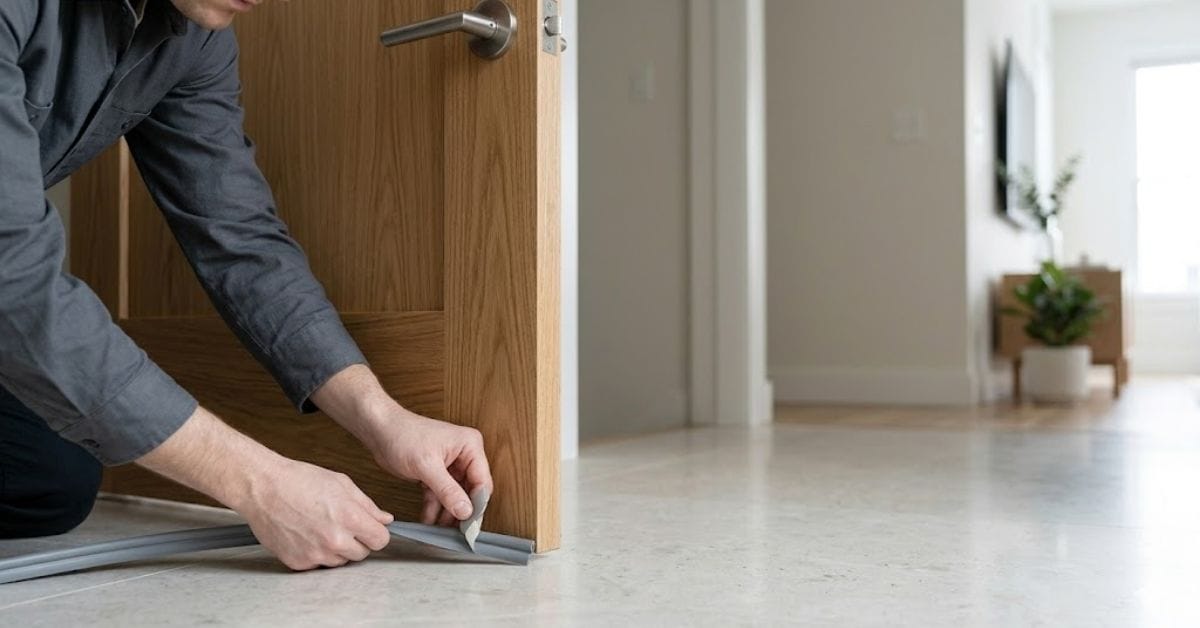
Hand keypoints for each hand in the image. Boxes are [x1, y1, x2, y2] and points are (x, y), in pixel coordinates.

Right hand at [137, 406, 394, 570]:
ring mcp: (315, 554)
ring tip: (320, 527)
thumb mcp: (341, 484)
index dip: (376, 533)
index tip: (370, 529)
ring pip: (340, 562)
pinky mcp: (298, 563)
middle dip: (357, 541)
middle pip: (362, 554)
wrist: (263, 488)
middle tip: (340, 525)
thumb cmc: (298, 481)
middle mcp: (334, 540)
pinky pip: (317, 565)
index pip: (381, 540)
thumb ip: (367, 505)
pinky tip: (306, 534)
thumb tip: (385, 519)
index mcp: (349, 517)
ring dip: (336, 549)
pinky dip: (315, 553)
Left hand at [311, 365, 494, 526]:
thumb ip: (448, 490)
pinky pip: (440, 494)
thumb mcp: (427, 466)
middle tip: (456, 532)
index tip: (470, 526)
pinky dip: (434, 507)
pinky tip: (428, 520)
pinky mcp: (437, 472)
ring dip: (447, 512)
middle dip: (461, 510)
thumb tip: (466, 511)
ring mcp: (451, 464)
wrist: (379, 429)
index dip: (477, 505)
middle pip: (471, 490)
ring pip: (455, 495)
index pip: (482, 482)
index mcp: (470, 446)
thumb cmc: (403, 436)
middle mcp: (464, 454)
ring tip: (440, 529)